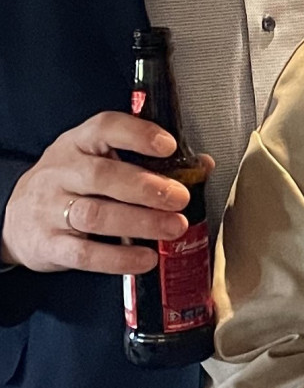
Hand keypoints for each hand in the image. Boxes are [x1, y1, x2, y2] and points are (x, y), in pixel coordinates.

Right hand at [0, 113, 200, 272]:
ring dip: (140, 222)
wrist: (16, 216)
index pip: (105, 128)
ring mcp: (51, 209)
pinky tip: (147, 258)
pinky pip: (84, 254)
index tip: (169, 146)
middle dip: (147, 188)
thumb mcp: (101, 159)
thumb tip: (202, 164)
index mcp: (79, 143)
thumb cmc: (74, 183)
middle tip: (180, 198)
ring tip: (175, 227)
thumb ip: (147, 159)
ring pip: (96, 215)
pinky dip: (119, 259)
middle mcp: (62, 172)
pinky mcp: (49, 245)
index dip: (138, 135)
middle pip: (103, 177)